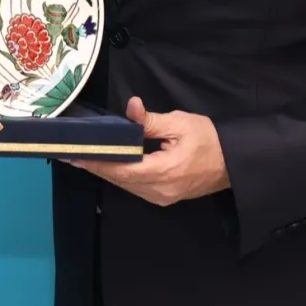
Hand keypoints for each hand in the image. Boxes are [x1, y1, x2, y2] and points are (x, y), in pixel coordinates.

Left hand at [65, 97, 229, 205]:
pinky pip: (136, 187)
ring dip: (105, 171)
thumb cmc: (210, 140)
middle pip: (119, 179)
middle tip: (71, 154)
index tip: (75, 153)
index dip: (97, 161)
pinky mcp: (164, 197)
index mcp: (163, 172)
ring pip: (126, 185)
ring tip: (83, 158)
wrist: (235, 164)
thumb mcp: (181, 123)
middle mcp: (159, 191)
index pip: (121, 168)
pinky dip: (120, 176)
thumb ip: (151, 120)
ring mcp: (162, 197)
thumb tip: (130, 107)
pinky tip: (108, 165)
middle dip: (95, 166)